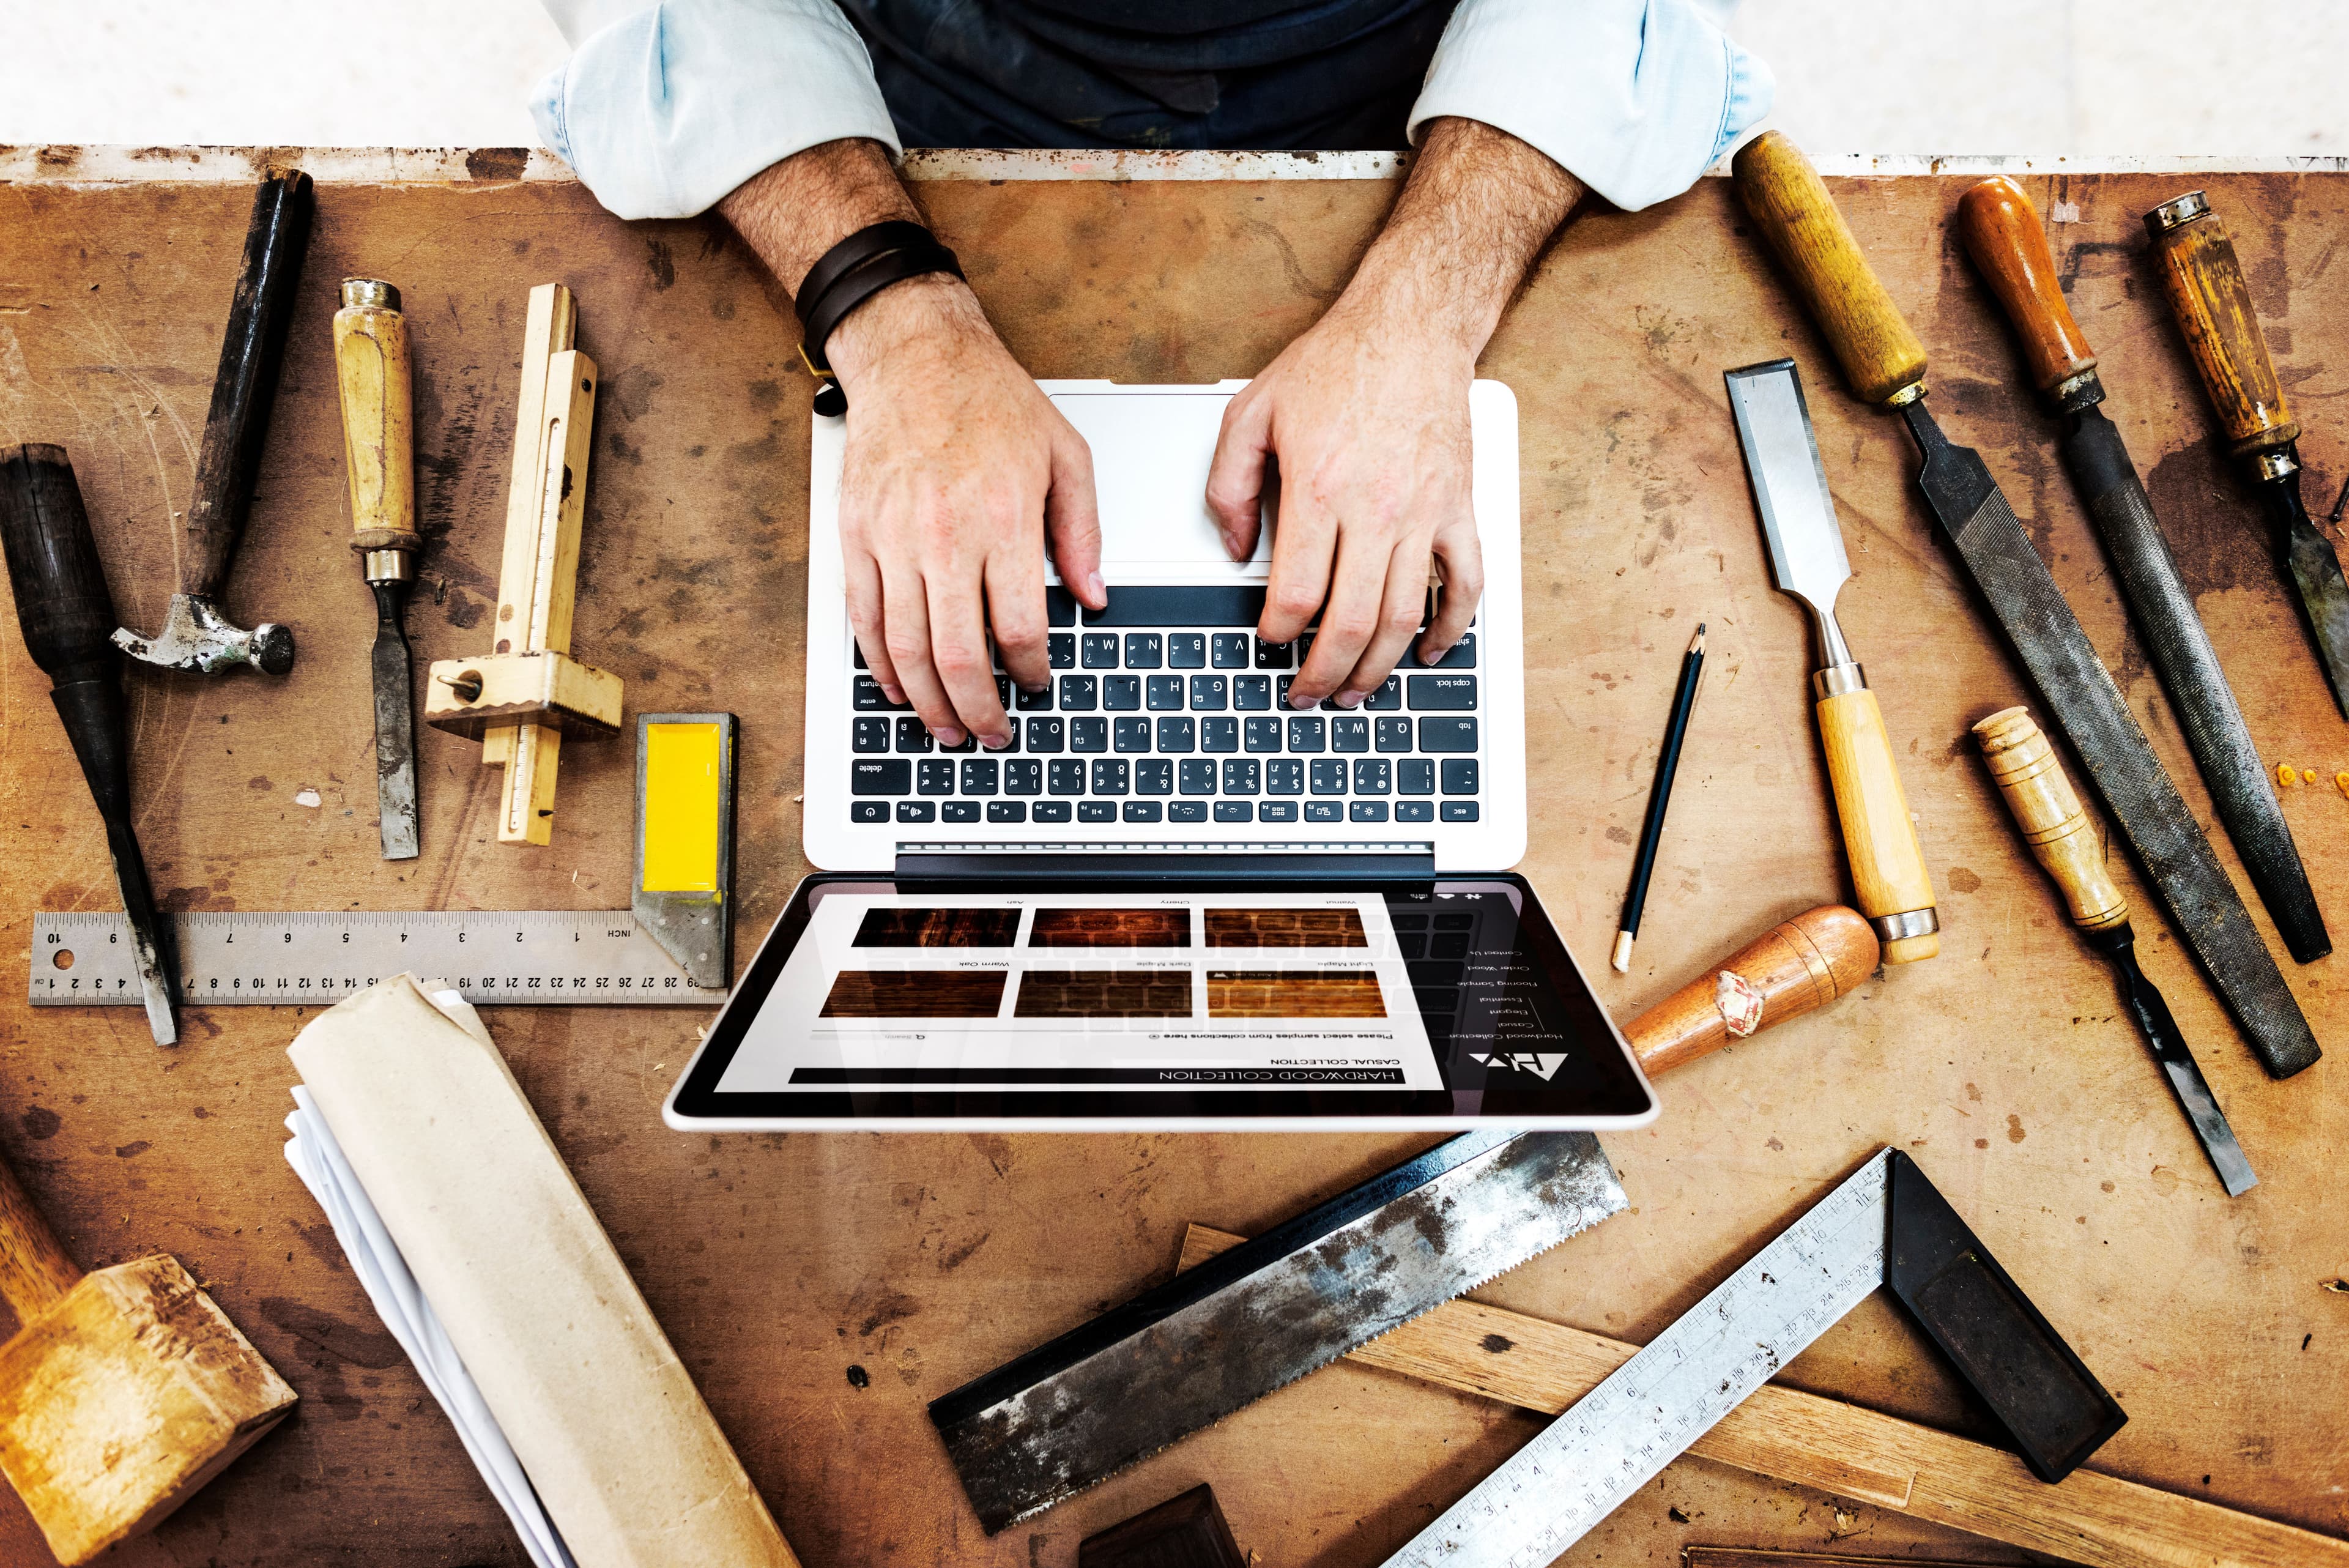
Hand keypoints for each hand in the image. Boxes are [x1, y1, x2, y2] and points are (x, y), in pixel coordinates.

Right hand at [828, 276, 1106, 747]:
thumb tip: (1092, 597)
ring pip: (908, 649)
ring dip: (929, 702)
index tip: (1037, 684)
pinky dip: (880, 665)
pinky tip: (898, 687)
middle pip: (960, 655)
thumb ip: (1082, 532)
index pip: (1020, 628)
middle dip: (980, 709)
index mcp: (1003, 520)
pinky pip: (864, 619)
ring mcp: (893, 539)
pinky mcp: (857, 536)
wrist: (915, 356)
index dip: (1031, 673)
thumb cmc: (989, 400)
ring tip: (947, 727)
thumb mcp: (1064, 456)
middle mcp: (945, 536)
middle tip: (993, 734)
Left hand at [1206, 302, 1481, 708]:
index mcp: (1320, 488)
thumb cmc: (1336, 363)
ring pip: (1404, 616)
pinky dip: (1451, 628)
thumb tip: (1233, 550)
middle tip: (1306, 694)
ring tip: (1355, 692)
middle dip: (1324, 673)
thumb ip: (1229, 485)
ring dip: (1379, 668)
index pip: (1297, 593)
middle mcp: (1376, 508)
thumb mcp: (1252, 412)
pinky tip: (1429, 653)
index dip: (1279, 635)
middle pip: (1352, 621)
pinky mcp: (1459, 509)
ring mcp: (1425, 513)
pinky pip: (1465, 584)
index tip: (1269, 645)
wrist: (1411, 325)